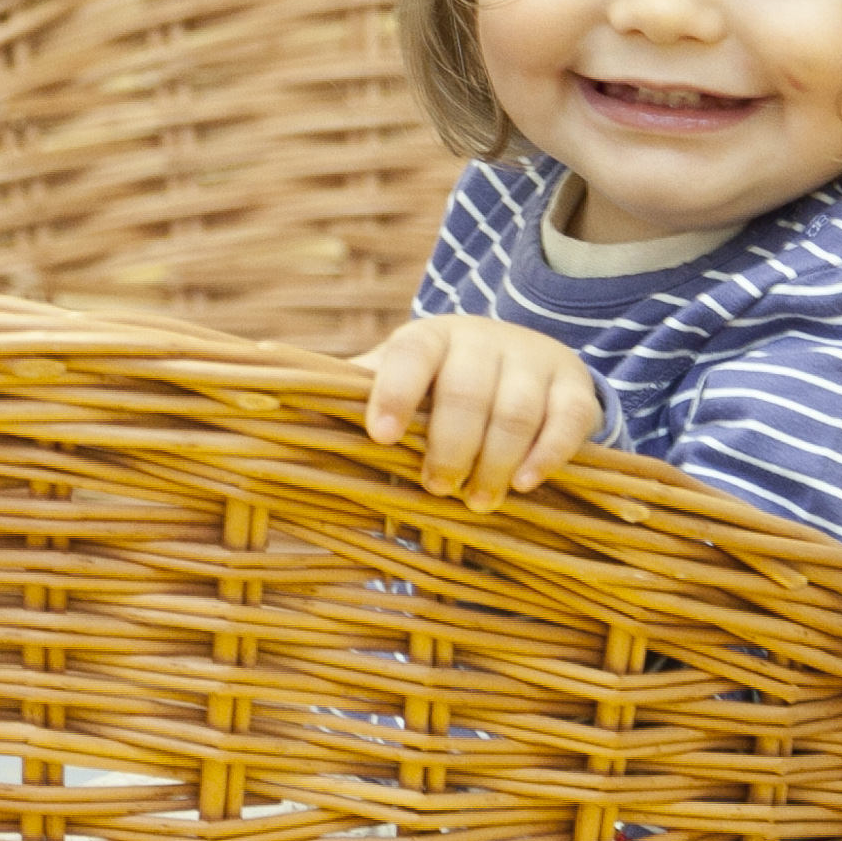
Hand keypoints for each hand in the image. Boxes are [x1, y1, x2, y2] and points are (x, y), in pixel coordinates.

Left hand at [351, 317, 603, 509]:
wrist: (516, 360)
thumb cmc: (436, 387)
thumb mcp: (396, 383)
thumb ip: (349, 397)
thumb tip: (268, 405)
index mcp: (429, 339)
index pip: (411, 356)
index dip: (395, 393)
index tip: (380, 436)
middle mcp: (483, 340)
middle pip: (469, 392)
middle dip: (451, 447)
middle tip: (438, 489)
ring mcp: (532, 359)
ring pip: (518, 409)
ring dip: (496, 460)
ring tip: (479, 501)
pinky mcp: (574, 386)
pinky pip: (569, 418)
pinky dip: (549, 454)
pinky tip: (526, 483)